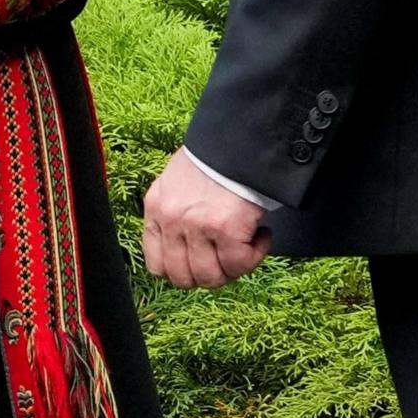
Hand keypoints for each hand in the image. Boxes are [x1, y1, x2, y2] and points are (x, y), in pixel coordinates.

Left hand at [142, 150, 272, 289]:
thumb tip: (186, 251)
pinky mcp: (225, 228)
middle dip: (211, 275)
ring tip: (246, 245)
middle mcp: (171, 220)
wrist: (239, 139)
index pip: (157, 266)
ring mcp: (196, 226)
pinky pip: (239, 263)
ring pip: (212, 277)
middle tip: (229, 259)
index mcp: (156, 210)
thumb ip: (174, 215)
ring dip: (234, 268)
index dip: (183, 273)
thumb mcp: (176, 185)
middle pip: (184, 278)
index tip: (203, 264)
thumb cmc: (214, 160)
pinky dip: (256, 255)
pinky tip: (261, 235)